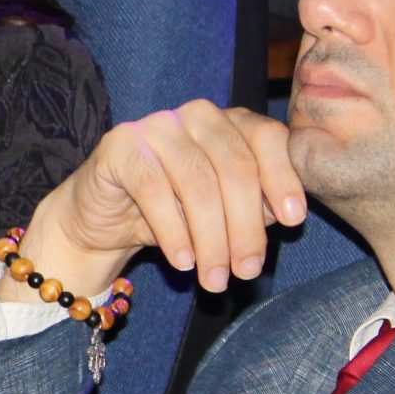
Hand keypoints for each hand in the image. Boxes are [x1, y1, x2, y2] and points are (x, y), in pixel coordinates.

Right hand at [11, 102, 303, 302]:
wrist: (102, 220)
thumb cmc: (172, 213)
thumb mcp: (222, 211)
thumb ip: (253, 204)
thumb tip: (284, 216)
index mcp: (228, 121)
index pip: (266, 138)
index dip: (282, 178)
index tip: (292, 222)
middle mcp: (195, 115)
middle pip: (234, 167)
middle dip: (244, 227)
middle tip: (246, 272)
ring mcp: (155, 126)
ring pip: (198, 184)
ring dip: (211, 240)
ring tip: (214, 278)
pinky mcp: (119, 146)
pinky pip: (155, 191)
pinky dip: (174, 233)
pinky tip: (182, 262)